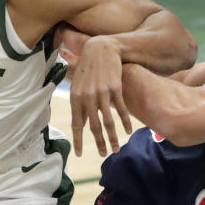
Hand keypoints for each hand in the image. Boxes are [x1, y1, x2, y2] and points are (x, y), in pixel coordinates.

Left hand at [67, 35, 132, 156]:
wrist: (99, 48)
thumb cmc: (87, 68)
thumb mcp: (78, 85)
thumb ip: (80, 104)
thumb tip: (81, 122)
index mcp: (76, 98)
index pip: (77, 124)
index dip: (78, 140)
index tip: (79, 154)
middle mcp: (87, 97)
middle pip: (94, 126)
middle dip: (99, 143)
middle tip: (104, 155)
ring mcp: (101, 93)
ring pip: (108, 121)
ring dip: (113, 138)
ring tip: (116, 149)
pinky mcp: (115, 88)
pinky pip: (121, 109)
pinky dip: (124, 122)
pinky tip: (128, 132)